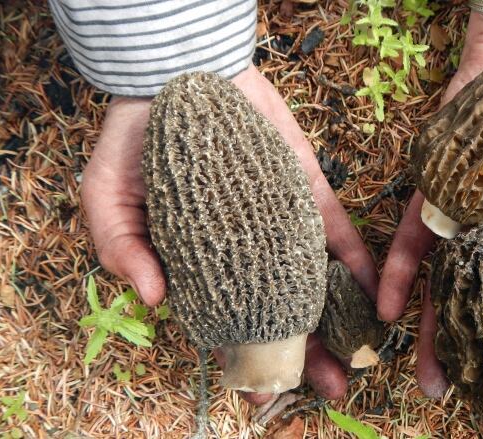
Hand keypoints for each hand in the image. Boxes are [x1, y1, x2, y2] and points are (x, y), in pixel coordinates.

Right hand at [81, 66, 379, 400]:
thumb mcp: (106, 195)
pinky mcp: (306, 191)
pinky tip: (375, 296)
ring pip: (313, 281)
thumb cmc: (135, 139)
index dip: (243, 358)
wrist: (182, 72)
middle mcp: (247, 250)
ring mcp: (280, 223)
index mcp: (201, 263)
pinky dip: (357, 263)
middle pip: (280, 311)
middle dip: (303, 352)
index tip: (259, 394)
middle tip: (326, 387)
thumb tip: (154, 299)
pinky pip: (335, 232)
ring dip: (338, 320)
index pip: (227, 321)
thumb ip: (121, 247)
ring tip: (359, 359)